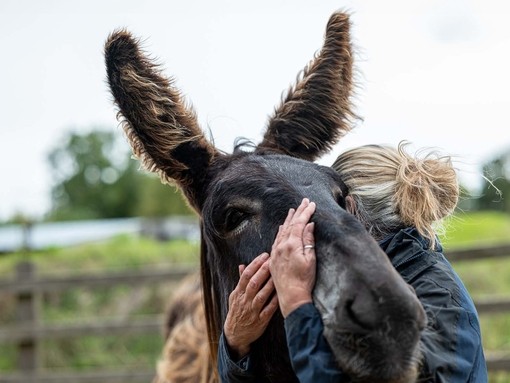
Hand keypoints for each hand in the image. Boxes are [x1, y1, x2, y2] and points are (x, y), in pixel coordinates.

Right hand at [224, 252, 278, 358]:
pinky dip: (274, 301)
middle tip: (273, 260)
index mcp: (238, 293)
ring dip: (270, 284)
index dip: (255, 264)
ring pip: (261, 296)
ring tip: (278, 273)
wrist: (235, 334)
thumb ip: (241, 282)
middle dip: (263, 271)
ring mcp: (252, 311)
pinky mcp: (260, 321)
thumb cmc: (237, 311)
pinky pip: (268, 310)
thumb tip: (242, 265)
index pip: (246, 275)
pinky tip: (281, 293)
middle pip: (254, 283)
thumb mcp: (235, 296)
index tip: (264, 255)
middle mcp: (244, 301)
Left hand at [270, 198, 315, 317]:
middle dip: (298, 212)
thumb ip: (308, 240)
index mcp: (292, 244)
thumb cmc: (304, 280)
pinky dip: (281, 230)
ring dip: (289, 219)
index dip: (306, 212)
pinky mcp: (273, 258)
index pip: (300, 223)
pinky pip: (277, 239)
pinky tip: (283, 227)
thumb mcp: (310, 259)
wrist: (291, 296)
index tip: (312, 204)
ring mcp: (276, 252)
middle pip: (291, 224)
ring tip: (293, 210)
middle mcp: (282, 245)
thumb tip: (309, 224)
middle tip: (304, 201)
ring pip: (283, 230)